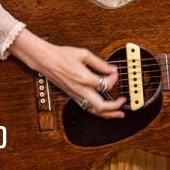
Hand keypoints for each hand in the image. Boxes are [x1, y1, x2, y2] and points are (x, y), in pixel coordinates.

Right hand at [8, 29, 126, 118]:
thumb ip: (99, 63)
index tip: (114, 71)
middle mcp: (80, 90)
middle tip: (123, 102)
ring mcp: (76, 95)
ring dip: (107, 114)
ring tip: (118, 115)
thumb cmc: (62, 55)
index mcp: (84, 78)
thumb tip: (111, 68)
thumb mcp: (84, 54)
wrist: (46, 60)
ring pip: (93, 111)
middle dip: (115, 107)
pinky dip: (97, 112)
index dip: (114, 78)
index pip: (106, 84)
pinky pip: (86, 108)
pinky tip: (103, 112)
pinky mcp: (72, 96)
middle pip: (101, 105)